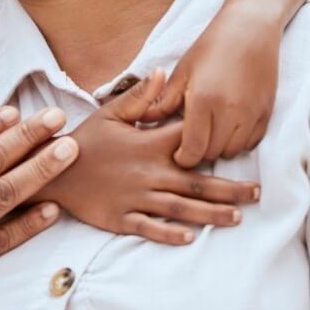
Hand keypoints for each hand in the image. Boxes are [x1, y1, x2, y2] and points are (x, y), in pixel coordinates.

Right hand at [39, 69, 258, 244]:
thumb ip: (141, 96)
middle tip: (257, 193)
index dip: (215, 142)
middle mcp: (148, 173)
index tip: (240, 145)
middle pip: (196, 182)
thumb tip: (163, 71)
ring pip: (181, 208)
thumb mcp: (110, 112)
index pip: (189, 142)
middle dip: (230, 189)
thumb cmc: (84, 140)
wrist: (52, 170)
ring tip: (238, 217)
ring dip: (211, 213)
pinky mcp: (121, 218)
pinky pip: (150, 228)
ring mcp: (135, 197)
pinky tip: (191, 238)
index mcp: (148, 145)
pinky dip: (170, 234)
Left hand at [143, 10, 279, 167]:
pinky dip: (238, 141)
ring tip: (210, 132)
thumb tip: (145, 121)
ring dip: (219, 147)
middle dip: (199, 152)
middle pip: (211, 153)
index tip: (178, 153)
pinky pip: (251, 143)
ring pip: (232, 152)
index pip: (193, 150)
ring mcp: (251, 113)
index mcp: (203, 100)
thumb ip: (165, 100)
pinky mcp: (266, 112)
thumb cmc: (212, 46)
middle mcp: (230, 111)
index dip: (183, 158)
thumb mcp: (183, 70)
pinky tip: (229, 126)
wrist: (250, 28)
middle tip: (191, 140)